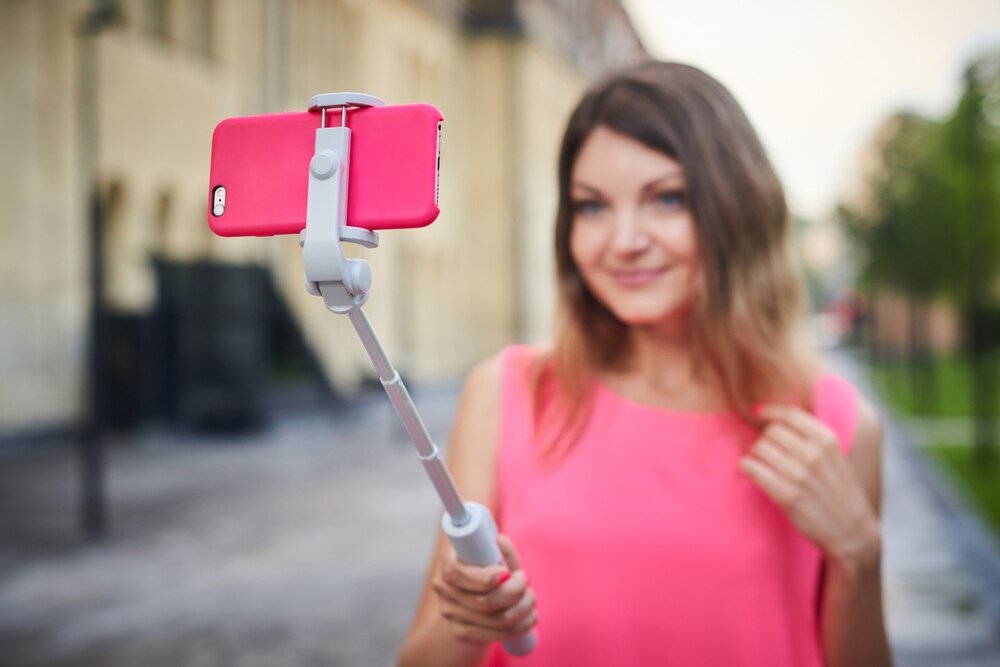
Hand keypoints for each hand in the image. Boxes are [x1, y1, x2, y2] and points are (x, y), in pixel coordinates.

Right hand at [432, 534, 537, 643]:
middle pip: (486, 602)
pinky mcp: (463, 633)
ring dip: (524, 607)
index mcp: (448, 566)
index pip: (460, 576)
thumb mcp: (488, 552)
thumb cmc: (482, 566)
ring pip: (499, 620)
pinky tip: (530, 616)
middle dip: (516, 591)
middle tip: (525, 580)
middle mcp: (445, 593)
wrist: (467, 595)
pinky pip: (500, 634)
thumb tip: (501, 541)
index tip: (507, 573)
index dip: (487, 577)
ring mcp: (452, 616)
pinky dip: (522, 625)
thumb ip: (497, 548)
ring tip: (530, 597)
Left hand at [739, 404, 880, 574]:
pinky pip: (752, 467)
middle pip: (771, 431)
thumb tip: (778, 417)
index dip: (769, 411)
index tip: (758, 413)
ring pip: (759, 447)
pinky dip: (746, 466)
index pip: (790, 414)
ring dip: (754, 453)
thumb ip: (812, 437)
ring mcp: (799, 474)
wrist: (851, 531)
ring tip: (760, 462)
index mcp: (827, 440)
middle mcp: (813, 454)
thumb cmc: (838, 492)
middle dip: (764, 438)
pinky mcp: (785, 494)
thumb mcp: (835, 457)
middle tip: (766, 450)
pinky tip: (750, 470)